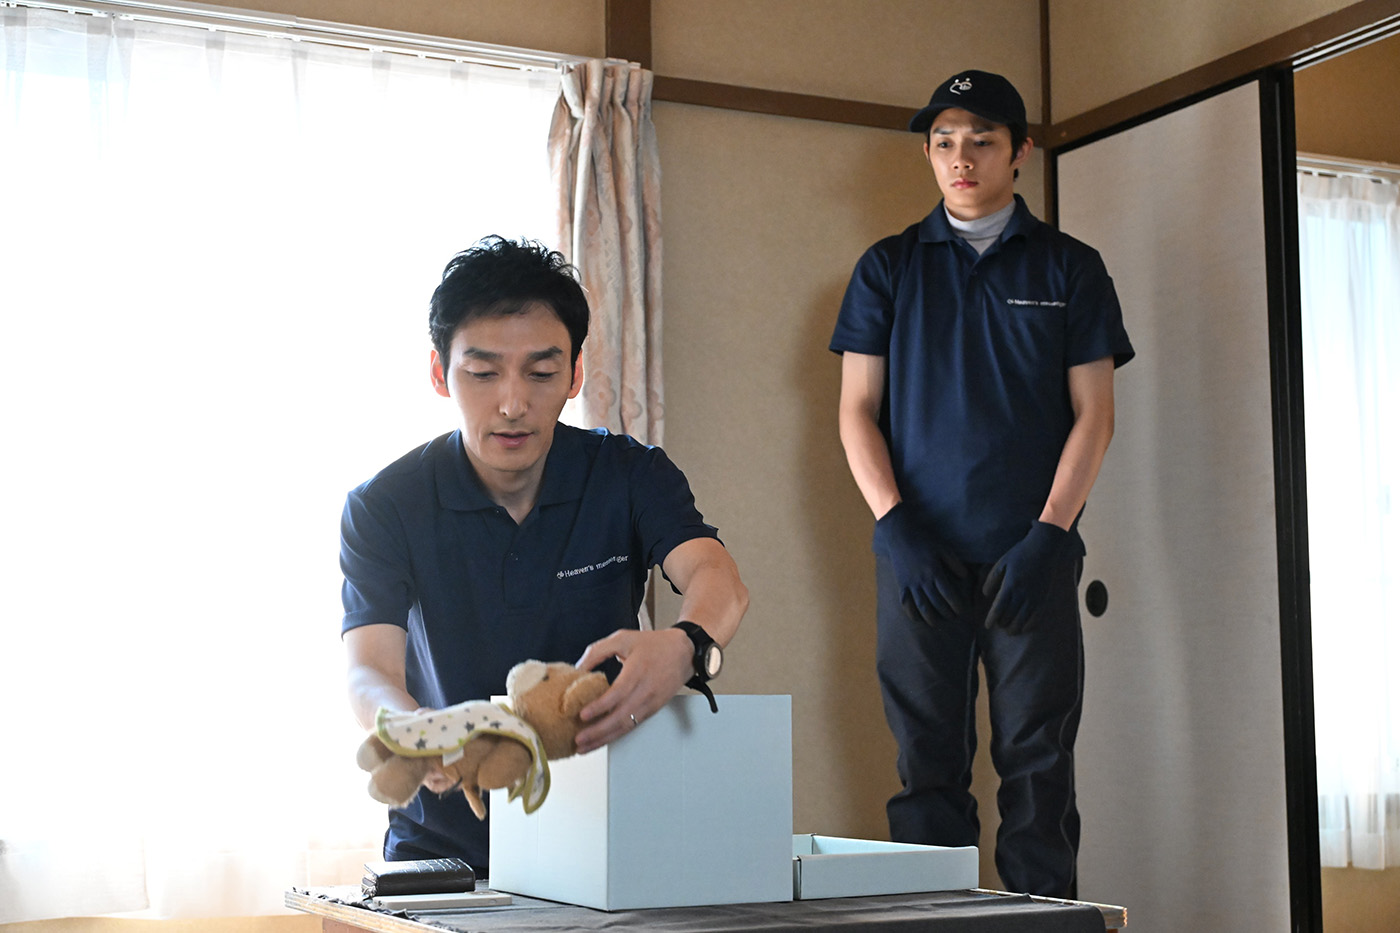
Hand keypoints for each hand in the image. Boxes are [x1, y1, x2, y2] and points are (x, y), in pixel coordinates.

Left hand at [572, 627, 692, 753]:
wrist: (685, 652)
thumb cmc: (654, 644)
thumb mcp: (623, 638)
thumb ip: (598, 650)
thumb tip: (578, 667)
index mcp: (637, 672)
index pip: (617, 694)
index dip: (600, 706)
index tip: (582, 715)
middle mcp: (645, 691)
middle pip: (620, 717)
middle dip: (598, 731)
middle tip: (579, 740)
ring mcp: (650, 703)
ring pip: (626, 726)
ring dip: (604, 739)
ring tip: (585, 747)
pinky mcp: (652, 710)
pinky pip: (633, 725)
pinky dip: (616, 735)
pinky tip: (602, 739)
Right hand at [873, 502, 968, 623]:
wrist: (900, 534)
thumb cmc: (924, 540)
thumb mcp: (943, 548)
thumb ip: (954, 563)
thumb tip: (964, 577)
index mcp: (935, 571)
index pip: (948, 594)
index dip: (956, 605)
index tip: (961, 611)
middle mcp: (922, 580)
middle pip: (936, 602)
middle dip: (946, 612)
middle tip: (952, 617)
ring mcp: (910, 583)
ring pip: (921, 606)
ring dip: (930, 617)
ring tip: (936, 623)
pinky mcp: (901, 583)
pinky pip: (905, 602)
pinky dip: (911, 612)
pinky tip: (917, 619)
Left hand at [982, 521, 1074, 633]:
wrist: (1044, 548)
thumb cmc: (1020, 554)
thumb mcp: (1001, 563)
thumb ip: (991, 579)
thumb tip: (985, 595)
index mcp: (1010, 585)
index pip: (998, 609)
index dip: (992, 619)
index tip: (987, 625)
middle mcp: (1023, 594)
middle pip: (1010, 617)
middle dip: (1002, 624)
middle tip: (998, 624)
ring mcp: (1035, 598)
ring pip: (1023, 621)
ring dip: (1014, 628)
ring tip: (1009, 630)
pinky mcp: (1044, 599)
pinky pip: (1036, 618)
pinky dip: (1029, 626)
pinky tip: (1024, 628)